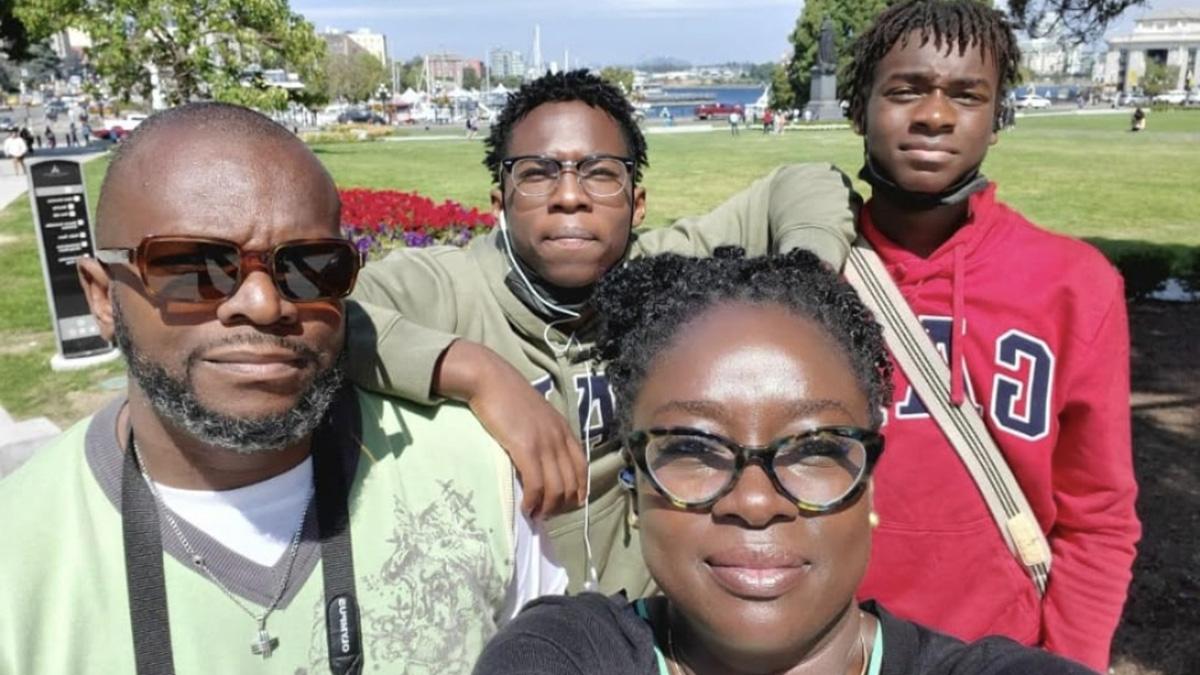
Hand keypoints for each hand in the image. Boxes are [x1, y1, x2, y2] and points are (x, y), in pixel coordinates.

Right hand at [434, 340, 586, 518]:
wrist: (489, 379)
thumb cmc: (506, 396)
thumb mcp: (535, 415)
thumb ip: (543, 434)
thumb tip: (540, 460)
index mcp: (564, 430)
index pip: (582, 468)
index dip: (578, 491)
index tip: (566, 505)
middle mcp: (559, 438)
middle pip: (572, 483)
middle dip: (562, 505)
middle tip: (546, 514)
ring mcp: (544, 443)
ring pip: (557, 488)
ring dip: (548, 508)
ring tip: (535, 515)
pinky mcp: (526, 448)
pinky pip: (537, 484)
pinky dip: (533, 501)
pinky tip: (526, 507)